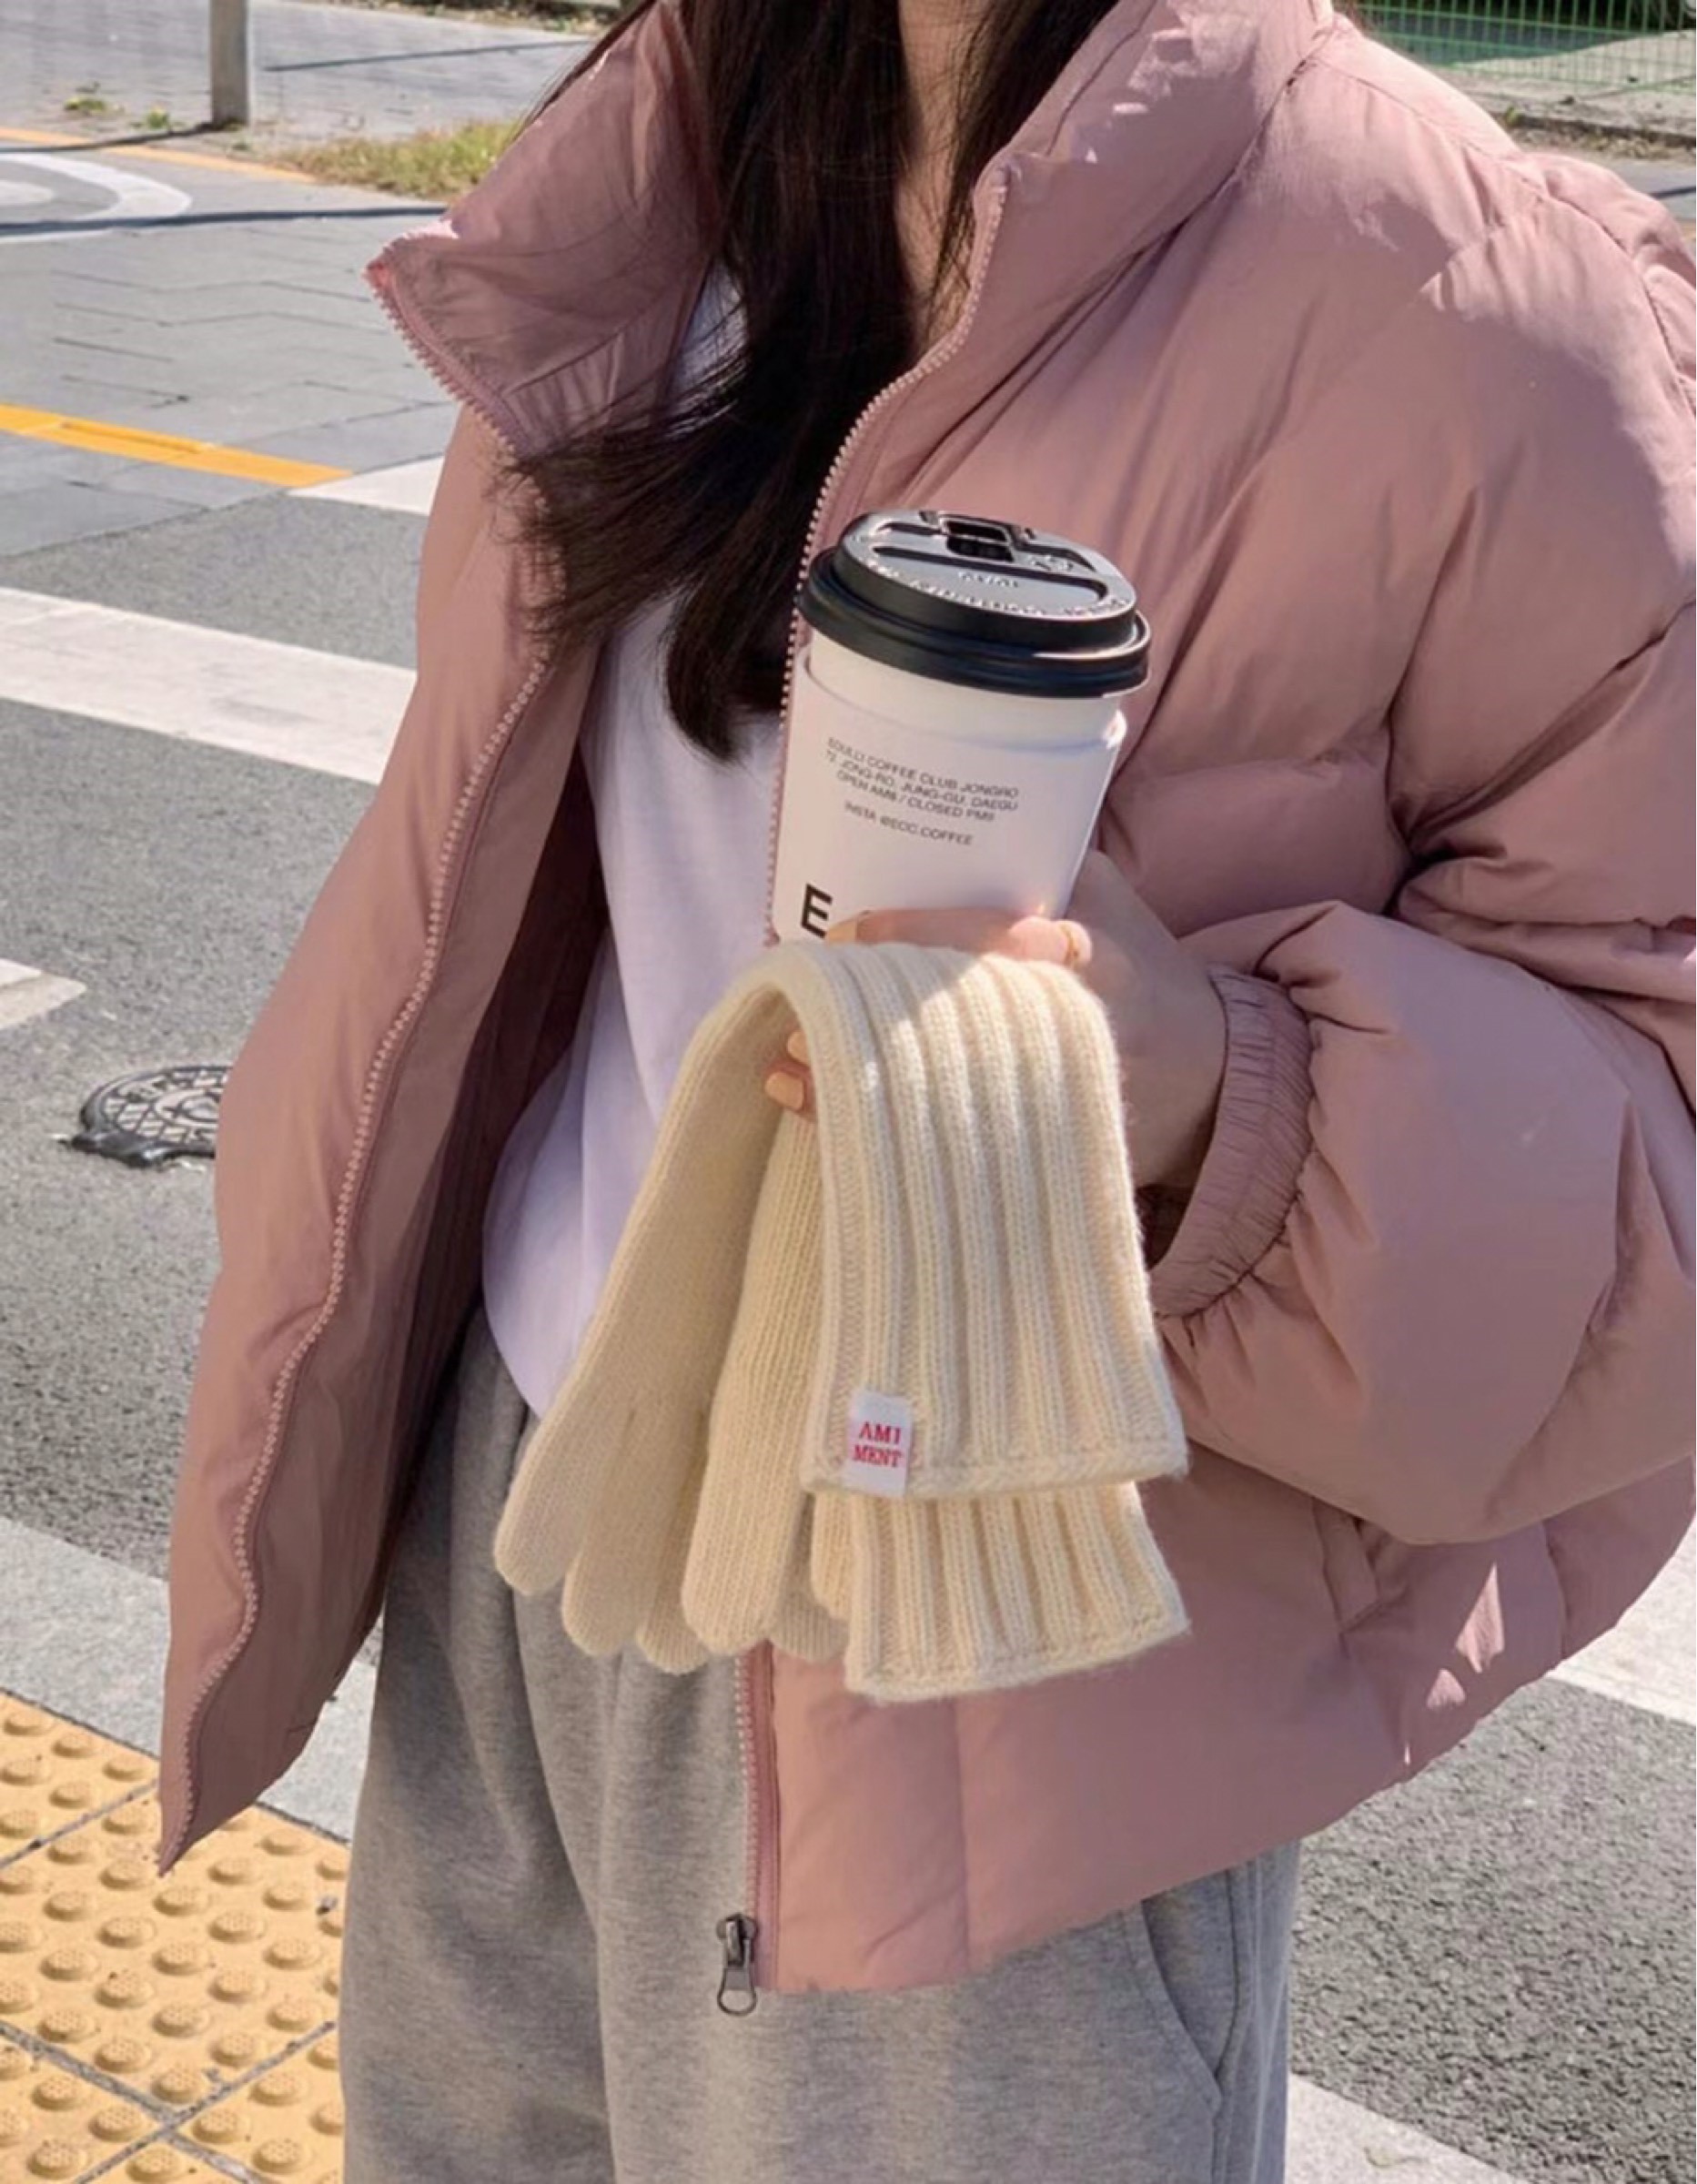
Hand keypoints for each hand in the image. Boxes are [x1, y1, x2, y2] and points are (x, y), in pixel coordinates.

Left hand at [762, 851, 1227, 1191]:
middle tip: (792, 998)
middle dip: (864, 1014)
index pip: (999, 940)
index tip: (850, 931)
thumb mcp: (1111, 903)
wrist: (1209, 1078)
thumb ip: (1044, 863)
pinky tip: (803, 1104)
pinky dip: (861, 1124)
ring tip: (783, 1059)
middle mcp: (1071, 1029)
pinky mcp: (1034, 1143)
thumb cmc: (1142, 973)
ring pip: (935, 1086)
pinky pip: (936, 1136)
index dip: (922, 934)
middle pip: (952, 1020)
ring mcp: (1051, 1094)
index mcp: (1091, 959)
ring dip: (847, 1079)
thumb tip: (934, 814)